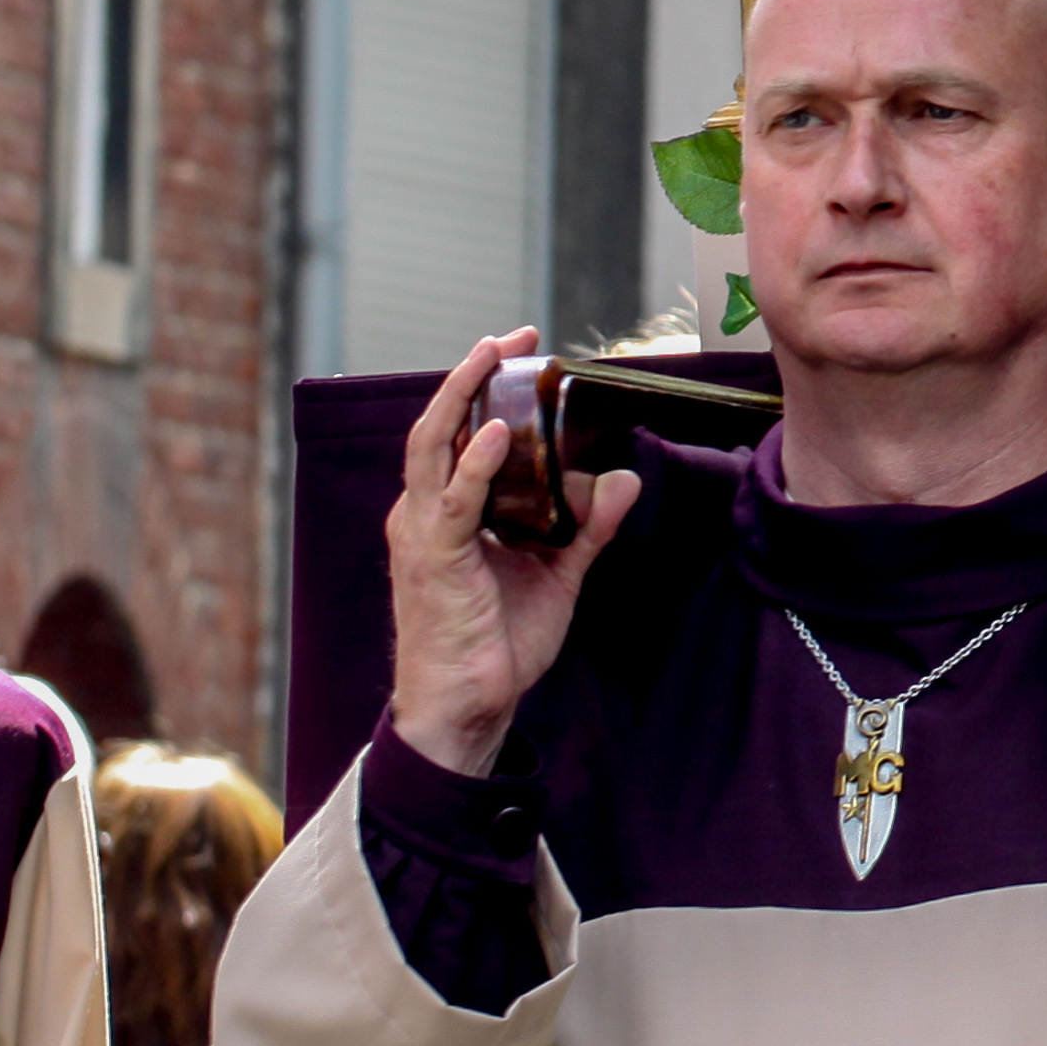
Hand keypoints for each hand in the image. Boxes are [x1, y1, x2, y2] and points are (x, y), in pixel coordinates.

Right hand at [387, 330, 639, 776]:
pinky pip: (452, 502)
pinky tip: (500, 433)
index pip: (459, 435)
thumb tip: (622, 478)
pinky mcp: (434, 560)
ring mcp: (424, 535)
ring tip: (493, 357)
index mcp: (448, 514)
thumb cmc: (498, 643)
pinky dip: (475, 464)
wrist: (466, 707)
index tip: (522, 351)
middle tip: (512, 338)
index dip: (482, 389)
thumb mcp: (559, 573)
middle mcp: (425, 514)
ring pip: (432, 448)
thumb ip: (588, 526)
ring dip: (462, 397)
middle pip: (438, 427)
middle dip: (471, 376)